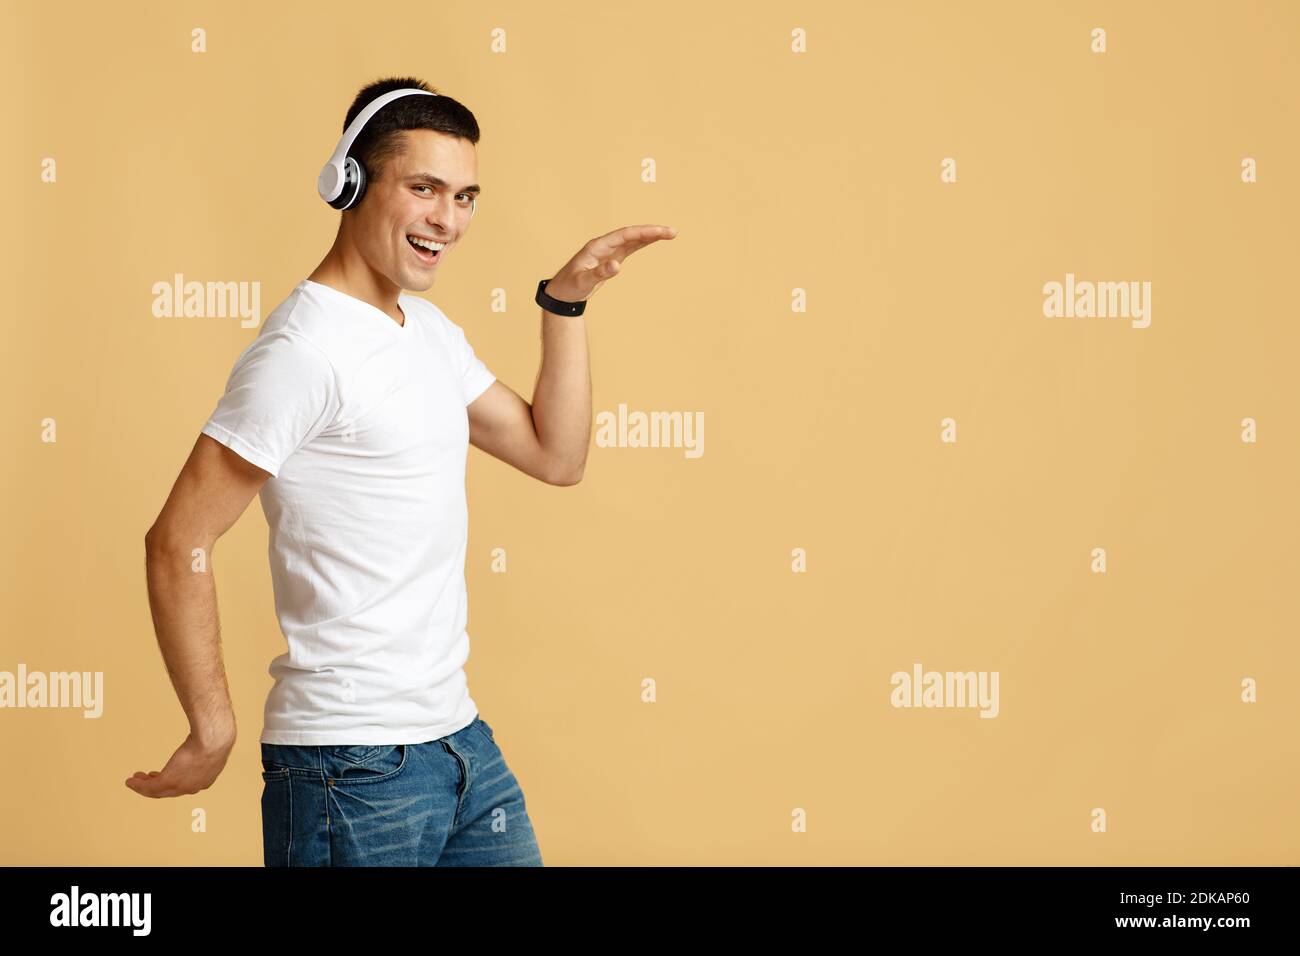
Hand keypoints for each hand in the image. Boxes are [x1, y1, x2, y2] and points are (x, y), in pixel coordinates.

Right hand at [124, 725, 235, 797]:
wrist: (214, 738)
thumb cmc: (216, 733)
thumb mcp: (212, 741)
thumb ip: (207, 740)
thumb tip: (206, 728)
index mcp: (207, 777)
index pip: (186, 784)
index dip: (172, 781)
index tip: (160, 775)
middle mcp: (195, 786)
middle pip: (171, 790)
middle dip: (156, 784)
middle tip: (145, 777)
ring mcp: (183, 786)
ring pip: (158, 791)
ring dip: (143, 786)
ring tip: (134, 780)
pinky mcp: (170, 781)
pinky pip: (149, 787)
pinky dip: (138, 786)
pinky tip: (130, 781)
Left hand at [545, 224, 677, 303]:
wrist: (562, 291)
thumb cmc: (570, 286)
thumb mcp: (583, 282)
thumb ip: (600, 273)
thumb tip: (618, 265)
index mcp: (597, 246)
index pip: (624, 235)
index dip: (643, 232)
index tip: (659, 232)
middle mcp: (605, 245)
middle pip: (632, 234)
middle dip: (652, 231)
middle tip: (673, 232)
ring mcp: (609, 250)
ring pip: (633, 239)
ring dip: (650, 235)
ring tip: (670, 234)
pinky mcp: (612, 258)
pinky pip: (631, 247)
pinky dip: (643, 243)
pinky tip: (655, 240)